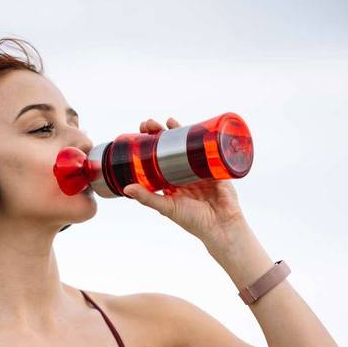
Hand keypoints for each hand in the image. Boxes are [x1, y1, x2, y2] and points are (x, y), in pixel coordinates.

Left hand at [123, 117, 245, 247]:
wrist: (221, 226)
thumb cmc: (194, 221)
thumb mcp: (167, 207)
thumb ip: (148, 198)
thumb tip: (126, 188)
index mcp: (172, 182)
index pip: (157, 159)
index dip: (149, 146)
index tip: (140, 134)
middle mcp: (184, 173)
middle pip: (171, 148)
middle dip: (160, 133)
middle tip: (149, 124)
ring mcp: (200, 168)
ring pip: (188, 145)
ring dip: (178, 131)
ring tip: (168, 121)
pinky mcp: (216, 166)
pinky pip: (209, 148)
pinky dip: (202, 136)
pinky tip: (195, 126)